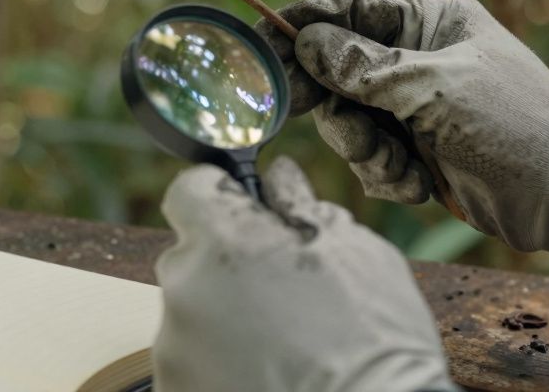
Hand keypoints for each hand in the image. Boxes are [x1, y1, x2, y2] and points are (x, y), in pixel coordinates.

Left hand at [153, 157, 453, 391]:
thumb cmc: (375, 341)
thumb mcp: (356, 252)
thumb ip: (302, 206)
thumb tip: (279, 177)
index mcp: (224, 239)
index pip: (190, 191)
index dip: (217, 194)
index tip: (238, 207)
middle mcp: (185, 286)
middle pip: (192, 255)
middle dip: (227, 263)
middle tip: (280, 291)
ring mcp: (174, 343)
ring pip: (192, 309)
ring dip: (223, 315)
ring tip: (279, 342)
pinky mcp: (175, 385)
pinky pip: (190, 357)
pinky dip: (217, 360)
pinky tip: (265, 371)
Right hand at [255, 0, 548, 280]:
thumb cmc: (513, 126)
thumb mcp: (434, 90)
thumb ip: (365, 67)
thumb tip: (307, 41)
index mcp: (429, 20)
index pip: (348, 7)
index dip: (302, 23)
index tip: (261, 45)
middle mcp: (416, 56)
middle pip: (335, 69)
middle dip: (337, 107)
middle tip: (341, 129)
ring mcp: (412, 103)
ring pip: (346, 118)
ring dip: (365, 148)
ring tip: (400, 165)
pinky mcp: (413, 147)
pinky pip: (368, 154)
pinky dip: (387, 173)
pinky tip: (419, 182)